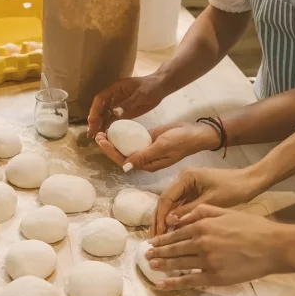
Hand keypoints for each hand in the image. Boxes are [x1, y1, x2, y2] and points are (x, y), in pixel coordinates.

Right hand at [87, 75, 166, 137]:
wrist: (161, 87)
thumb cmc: (151, 87)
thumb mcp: (141, 94)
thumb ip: (129, 103)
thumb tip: (115, 112)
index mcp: (115, 90)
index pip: (100, 99)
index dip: (94, 110)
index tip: (92, 121)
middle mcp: (114, 98)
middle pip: (100, 109)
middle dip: (94, 121)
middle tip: (91, 133)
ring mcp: (118, 106)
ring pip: (105, 116)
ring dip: (99, 125)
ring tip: (95, 137)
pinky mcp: (124, 113)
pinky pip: (114, 121)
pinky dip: (108, 127)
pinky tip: (105, 135)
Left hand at [94, 122, 218, 168]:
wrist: (196, 132)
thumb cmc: (182, 141)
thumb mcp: (162, 147)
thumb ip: (144, 155)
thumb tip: (125, 166)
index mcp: (147, 164)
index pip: (124, 161)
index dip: (110, 152)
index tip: (101, 141)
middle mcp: (145, 159)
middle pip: (122, 155)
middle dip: (108, 147)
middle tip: (98, 134)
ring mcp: (147, 149)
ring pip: (126, 147)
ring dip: (114, 141)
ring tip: (102, 132)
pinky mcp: (149, 140)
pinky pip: (134, 139)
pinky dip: (124, 135)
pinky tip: (115, 128)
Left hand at [146, 205, 292, 289]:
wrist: (273, 246)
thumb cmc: (253, 227)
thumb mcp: (226, 212)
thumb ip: (202, 212)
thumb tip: (179, 216)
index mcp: (203, 226)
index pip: (176, 233)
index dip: (162, 239)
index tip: (152, 242)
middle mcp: (201, 243)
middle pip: (174, 249)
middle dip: (158, 252)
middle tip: (146, 254)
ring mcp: (207, 261)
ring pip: (178, 263)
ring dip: (162, 265)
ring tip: (151, 265)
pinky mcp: (214, 277)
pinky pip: (189, 280)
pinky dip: (173, 282)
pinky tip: (161, 284)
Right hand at [151, 167, 263, 235]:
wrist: (250, 182)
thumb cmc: (232, 189)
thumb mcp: (210, 202)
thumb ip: (189, 212)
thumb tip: (168, 222)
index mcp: (185, 177)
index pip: (166, 199)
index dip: (160, 217)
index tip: (158, 233)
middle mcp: (183, 179)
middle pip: (165, 202)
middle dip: (159, 220)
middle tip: (154, 239)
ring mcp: (187, 185)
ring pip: (171, 205)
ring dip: (165, 221)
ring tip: (160, 238)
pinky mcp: (193, 192)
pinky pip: (180, 206)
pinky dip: (176, 219)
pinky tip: (173, 232)